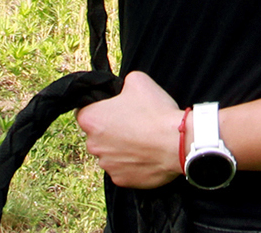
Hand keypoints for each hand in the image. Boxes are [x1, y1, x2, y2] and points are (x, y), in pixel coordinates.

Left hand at [75, 71, 184, 188]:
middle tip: (133, 123)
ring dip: (121, 147)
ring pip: (109, 153)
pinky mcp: (120, 180)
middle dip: (111, 129)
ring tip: (143, 139)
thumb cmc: (156, 112)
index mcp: (91, 119)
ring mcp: (106, 164)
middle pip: (97, 135)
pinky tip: (146, 154)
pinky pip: (122, 169)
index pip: (84, 111)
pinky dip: (132, 163)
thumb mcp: (137, 80)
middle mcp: (92, 144)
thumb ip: (121, 84)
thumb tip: (121, 89)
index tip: (115, 108)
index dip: (100, 108)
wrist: (177, 143)